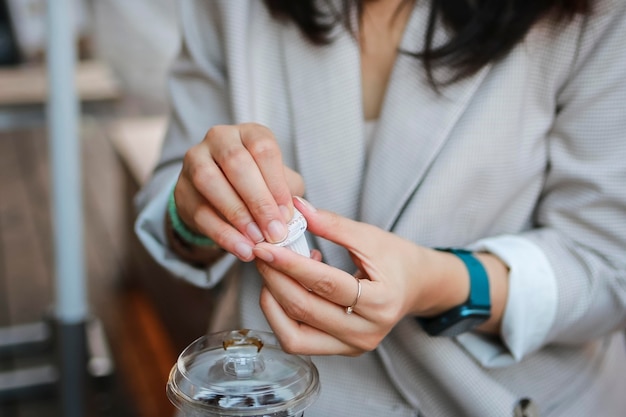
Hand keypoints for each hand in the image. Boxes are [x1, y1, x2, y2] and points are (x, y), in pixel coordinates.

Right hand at [173, 123, 304, 260]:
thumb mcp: (278, 183)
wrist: (219, 196)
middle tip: (275, 231)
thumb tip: (295, 216)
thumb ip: (288, 195)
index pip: (263, 149)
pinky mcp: (182, 189)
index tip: (287, 214)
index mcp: (249, 133)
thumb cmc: (258, 185)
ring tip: (258, 240)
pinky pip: (200, 212)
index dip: (276, 183)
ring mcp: (195, 160)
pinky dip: (223, 234)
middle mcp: (219, 139)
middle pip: (236, 163)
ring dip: (238, 215)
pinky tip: (242, 249)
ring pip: (210, 182)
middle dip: (258, 201)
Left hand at [253, 198, 471, 355]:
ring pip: (294, 334)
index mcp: (381, 301)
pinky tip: (283, 288)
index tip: (265, 247)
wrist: (416, 286)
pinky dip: (281, 316)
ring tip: (271, 271)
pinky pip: (298, 341)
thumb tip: (295, 207)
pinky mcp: (340, 351)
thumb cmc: (396, 259)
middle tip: (260, 252)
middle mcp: (367, 332)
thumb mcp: (369, 236)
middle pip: (305, 310)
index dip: (291, 265)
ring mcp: (353, 347)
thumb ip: (332, 224)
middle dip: (275, 279)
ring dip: (273, 301)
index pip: (326, 284)